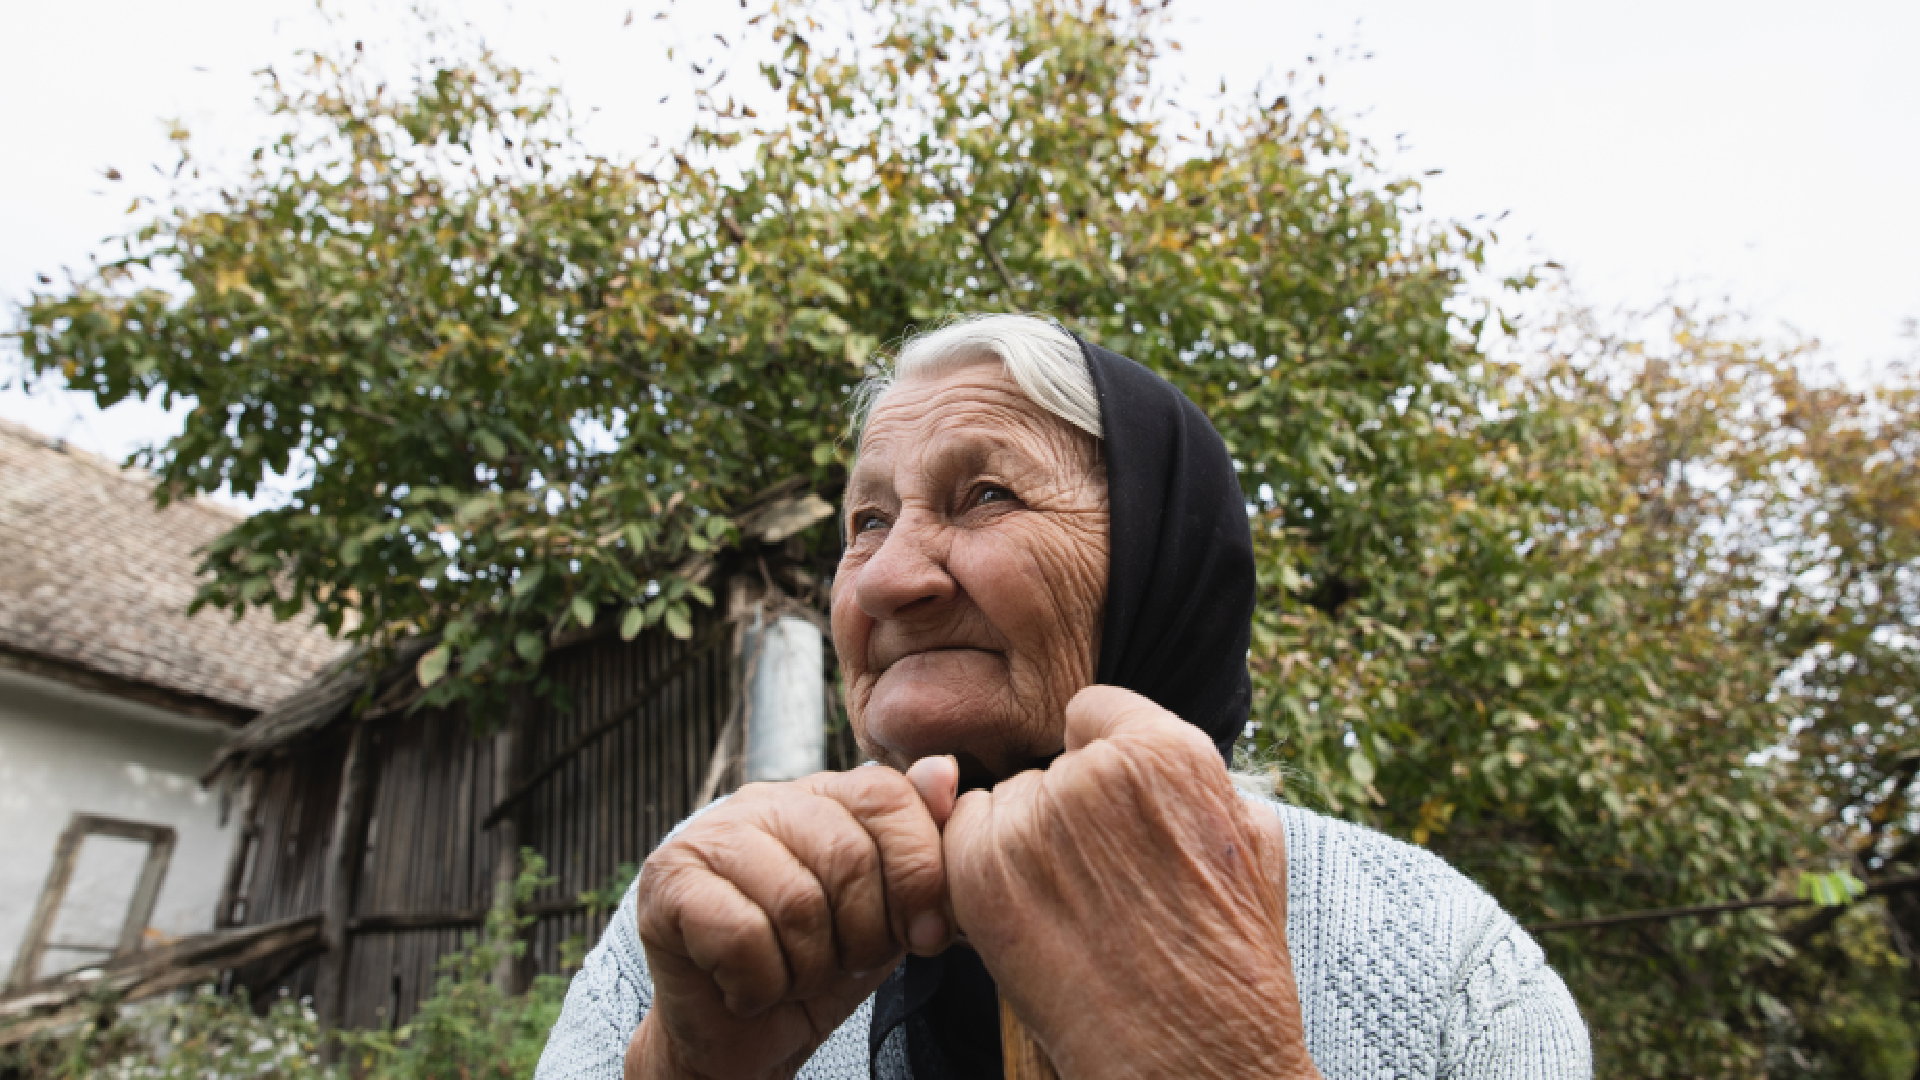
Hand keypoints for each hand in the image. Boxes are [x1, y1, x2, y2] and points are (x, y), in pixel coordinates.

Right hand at [625, 759, 959, 1079]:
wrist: (739, 1041)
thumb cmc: (820, 966)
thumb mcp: (892, 912)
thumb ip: (922, 846)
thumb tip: (945, 773)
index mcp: (822, 794)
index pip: (888, 795)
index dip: (919, 872)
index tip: (924, 935)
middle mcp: (762, 800)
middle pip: (847, 855)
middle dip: (863, 935)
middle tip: (842, 965)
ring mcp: (708, 836)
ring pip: (796, 901)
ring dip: (809, 967)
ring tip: (794, 977)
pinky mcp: (666, 883)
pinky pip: (742, 935)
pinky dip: (759, 984)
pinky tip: (748, 990)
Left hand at [943, 685, 1318, 1079]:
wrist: (1191, 1056)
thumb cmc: (1229, 961)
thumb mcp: (1253, 840)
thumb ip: (1199, 777)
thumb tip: (1154, 749)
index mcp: (1167, 753)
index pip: (1094, 710)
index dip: (1100, 761)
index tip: (1112, 812)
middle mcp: (1092, 774)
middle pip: (1048, 764)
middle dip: (1064, 810)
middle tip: (1099, 881)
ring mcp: (1031, 820)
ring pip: (1004, 804)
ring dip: (1021, 845)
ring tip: (1072, 912)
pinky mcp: (980, 870)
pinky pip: (959, 840)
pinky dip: (980, 875)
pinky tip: (1032, 921)